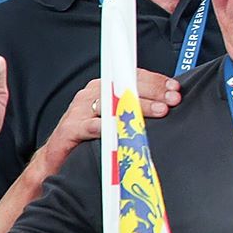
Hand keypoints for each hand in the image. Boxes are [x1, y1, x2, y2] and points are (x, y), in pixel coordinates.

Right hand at [39, 71, 181, 173]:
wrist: (58, 156)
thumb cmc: (90, 135)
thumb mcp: (114, 117)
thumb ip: (134, 107)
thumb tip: (165, 104)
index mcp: (103, 88)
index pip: (132, 77)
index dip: (155, 81)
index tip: (174, 88)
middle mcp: (92, 95)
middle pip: (125, 88)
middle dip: (153, 93)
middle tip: (171, 101)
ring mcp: (80, 110)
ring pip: (113, 104)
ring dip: (138, 107)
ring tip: (158, 111)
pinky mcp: (72, 128)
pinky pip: (93, 125)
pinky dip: (110, 126)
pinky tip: (124, 127)